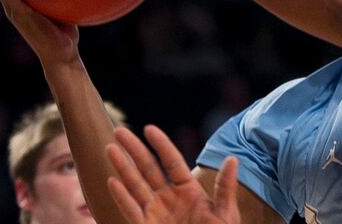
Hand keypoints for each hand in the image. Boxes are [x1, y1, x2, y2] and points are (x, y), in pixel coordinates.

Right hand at [106, 126, 240, 223]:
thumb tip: (232, 159)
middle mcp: (168, 198)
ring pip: (135, 185)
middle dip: (134, 150)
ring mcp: (155, 213)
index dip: (161, 145)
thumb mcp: (225, 214)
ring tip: (109, 148)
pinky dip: (122, 197)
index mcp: (188, 190)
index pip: (172, 162)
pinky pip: (131, 210)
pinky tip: (112, 181)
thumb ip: (224, 188)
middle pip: (148, 168)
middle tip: (119, 131)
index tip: (148, 128)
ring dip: (122, 167)